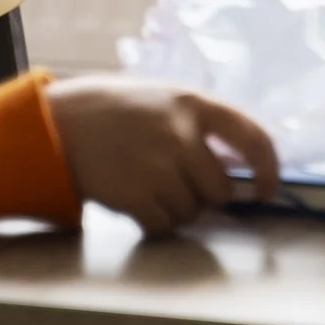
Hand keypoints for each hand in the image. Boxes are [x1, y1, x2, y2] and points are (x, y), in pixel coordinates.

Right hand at [44, 76, 279, 235]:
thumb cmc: (112, 111)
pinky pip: (163, 226)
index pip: (254, 139)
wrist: (56, 125)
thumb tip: (241, 162)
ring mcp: (158, 166)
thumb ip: (199, 124)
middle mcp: (182, 135)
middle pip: (220, 190)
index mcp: (194, 103)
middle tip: (177, 184)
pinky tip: (135, 202)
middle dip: (204, 197)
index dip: (269, 170)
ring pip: (191, 212)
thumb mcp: (162, 99)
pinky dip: (153, 222)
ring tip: (148, 186)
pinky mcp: (134, 195)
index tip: (266, 191)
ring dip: (176, 209)